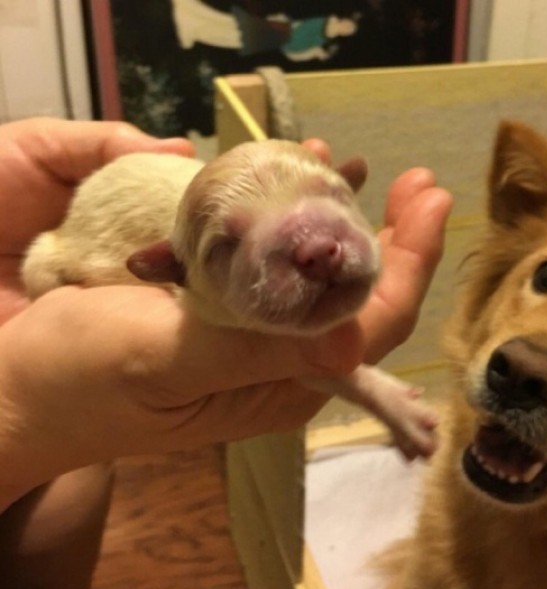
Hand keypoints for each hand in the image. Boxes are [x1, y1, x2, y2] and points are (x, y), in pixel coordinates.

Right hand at [0, 153, 450, 502]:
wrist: (17, 391)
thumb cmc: (81, 382)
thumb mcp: (164, 360)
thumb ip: (252, 350)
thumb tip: (352, 341)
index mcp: (282, 385)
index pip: (371, 325)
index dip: (409, 262)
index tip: (429, 198)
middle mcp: (282, 365)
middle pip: (359, 300)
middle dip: (391, 237)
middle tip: (413, 181)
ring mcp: (254, 341)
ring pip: (317, 280)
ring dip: (337, 221)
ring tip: (340, 164)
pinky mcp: (223, 317)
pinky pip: (272, 268)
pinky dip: (283, 225)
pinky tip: (282, 186)